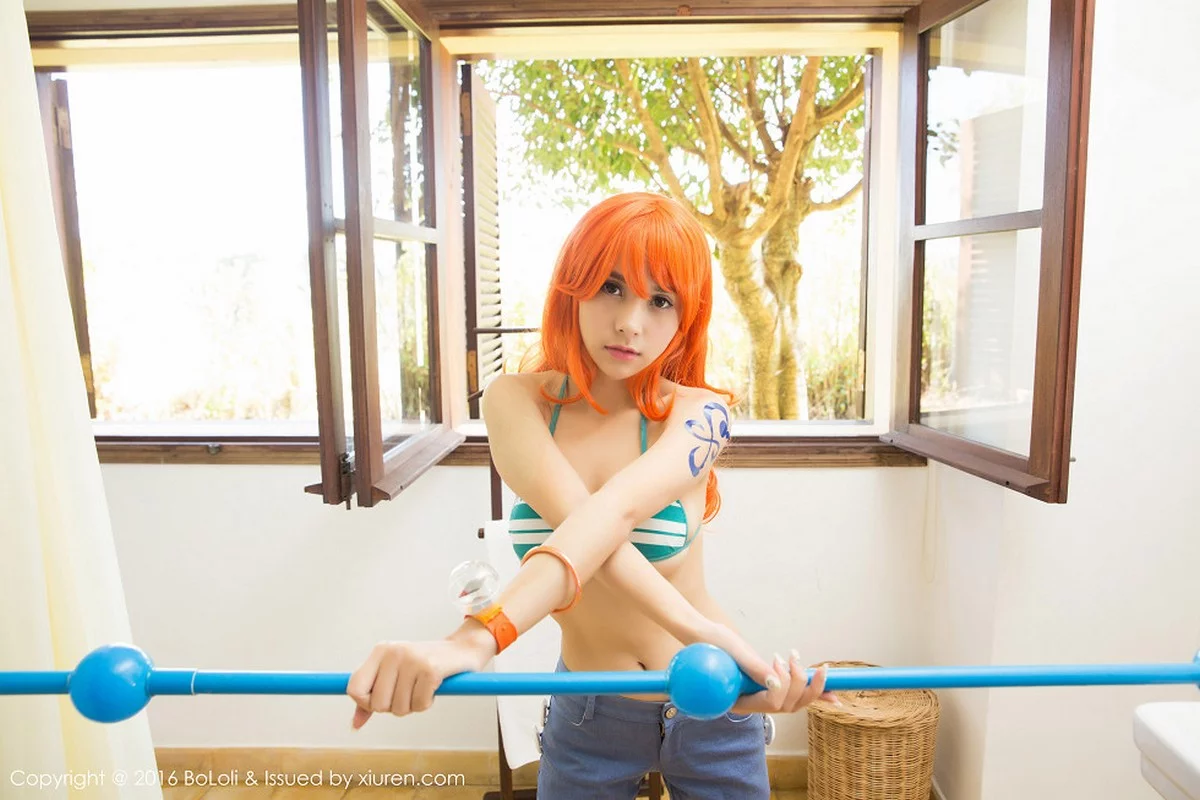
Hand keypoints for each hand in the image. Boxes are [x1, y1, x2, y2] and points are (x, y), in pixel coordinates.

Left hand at [347, 625, 494, 728]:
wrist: (462, 649)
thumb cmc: (426, 664)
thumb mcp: (395, 674)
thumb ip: (372, 698)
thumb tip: (355, 724)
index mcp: (381, 651)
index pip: (355, 688)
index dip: (366, 703)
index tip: (381, 701)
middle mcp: (394, 653)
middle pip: (377, 704)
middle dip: (394, 707)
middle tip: (408, 693)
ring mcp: (412, 660)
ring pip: (399, 708)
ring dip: (412, 706)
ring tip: (421, 688)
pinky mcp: (430, 670)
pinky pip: (419, 705)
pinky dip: (427, 703)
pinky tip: (433, 688)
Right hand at [698, 623, 838, 714]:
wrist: (702, 634)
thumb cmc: (712, 642)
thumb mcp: (732, 652)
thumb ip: (753, 668)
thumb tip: (775, 683)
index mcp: (740, 701)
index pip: (771, 704)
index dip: (783, 685)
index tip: (777, 660)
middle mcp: (752, 702)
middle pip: (788, 706)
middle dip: (802, 686)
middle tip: (799, 660)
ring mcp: (761, 695)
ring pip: (794, 702)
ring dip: (808, 685)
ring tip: (808, 663)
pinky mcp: (767, 684)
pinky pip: (793, 691)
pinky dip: (811, 687)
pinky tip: (826, 683)